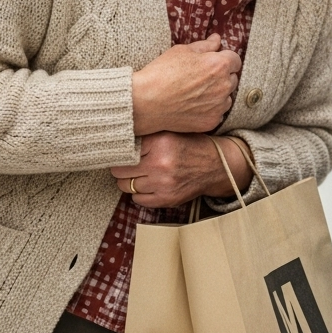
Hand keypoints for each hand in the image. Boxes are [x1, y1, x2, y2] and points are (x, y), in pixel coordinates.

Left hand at [111, 133, 251, 207]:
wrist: (216, 165)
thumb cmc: (190, 146)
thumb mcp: (169, 133)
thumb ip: (146, 136)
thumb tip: (115, 141)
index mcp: (160, 142)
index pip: (123, 151)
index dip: (120, 152)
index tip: (119, 152)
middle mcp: (161, 164)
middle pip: (120, 170)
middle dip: (121, 168)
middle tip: (128, 164)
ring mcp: (163, 184)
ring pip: (126, 186)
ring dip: (129, 181)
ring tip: (139, 174)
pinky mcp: (167, 199)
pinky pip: (137, 199)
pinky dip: (139, 193)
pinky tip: (148, 185)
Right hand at [131, 35, 241, 134]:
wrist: (146, 102)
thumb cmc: (162, 73)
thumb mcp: (182, 51)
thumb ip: (205, 45)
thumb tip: (217, 39)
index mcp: (219, 65)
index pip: (235, 60)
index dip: (224, 59)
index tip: (213, 62)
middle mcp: (223, 86)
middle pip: (232, 78)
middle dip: (222, 76)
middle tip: (201, 77)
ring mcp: (218, 106)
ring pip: (226, 97)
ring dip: (218, 94)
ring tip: (196, 92)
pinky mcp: (212, 121)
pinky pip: (218, 113)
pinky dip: (210, 109)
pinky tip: (194, 105)